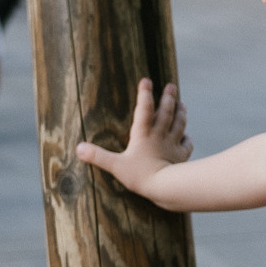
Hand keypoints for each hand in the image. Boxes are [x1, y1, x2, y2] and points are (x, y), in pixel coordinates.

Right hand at [76, 79, 194, 197]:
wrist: (165, 186)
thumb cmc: (139, 175)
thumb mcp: (115, 165)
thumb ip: (98, 156)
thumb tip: (79, 148)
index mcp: (143, 134)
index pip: (144, 109)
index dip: (145, 94)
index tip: (146, 80)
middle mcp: (160, 135)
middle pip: (166, 112)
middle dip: (168, 98)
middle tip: (171, 86)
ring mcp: (172, 145)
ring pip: (178, 124)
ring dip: (180, 113)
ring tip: (182, 104)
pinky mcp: (182, 157)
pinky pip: (186, 145)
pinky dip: (187, 139)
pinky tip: (186, 136)